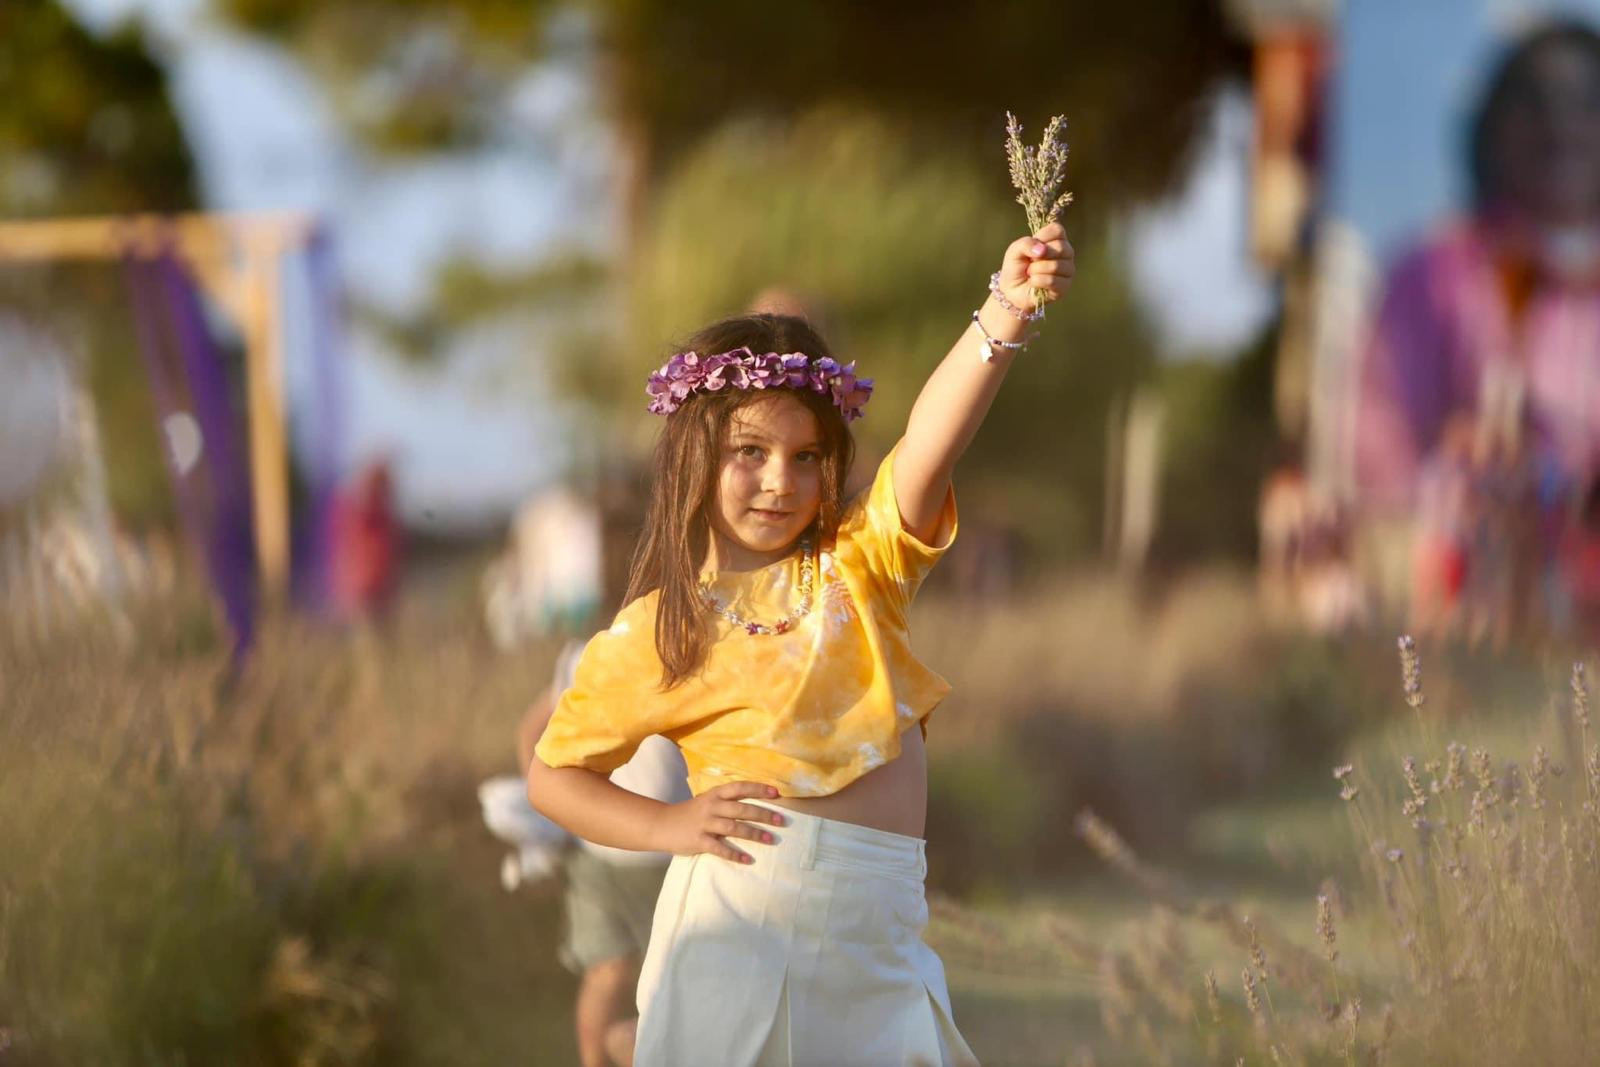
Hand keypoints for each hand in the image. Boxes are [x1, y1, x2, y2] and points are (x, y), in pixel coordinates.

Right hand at [649, 781, 787, 863]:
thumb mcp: (707, 800)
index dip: (758, 789)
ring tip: (770, 839)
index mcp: (715, 794)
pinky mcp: (698, 841)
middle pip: (741, 809)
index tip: (777, 794)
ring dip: (754, 834)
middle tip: (781, 821)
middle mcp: (711, 806)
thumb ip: (727, 801)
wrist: (661, 824)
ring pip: (733, 827)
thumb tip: (755, 801)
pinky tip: (747, 859)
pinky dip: (734, 854)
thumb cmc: (690, 813)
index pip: (740, 788)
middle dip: (763, 814)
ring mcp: (705, 824)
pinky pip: (719, 848)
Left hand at [996, 221, 1074, 311]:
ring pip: (1055, 265)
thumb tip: (1042, 250)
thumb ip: (1026, 244)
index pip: (1057, 230)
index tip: (1032, 246)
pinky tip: (1033, 282)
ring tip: (1030, 273)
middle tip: (1030, 262)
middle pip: (1060, 247)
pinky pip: (1052, 280)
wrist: (1012, 290)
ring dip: (1035, 270)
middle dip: (1038, 256)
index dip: (1042, 236)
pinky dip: (1037, 281)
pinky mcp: (1064, 286)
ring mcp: (1068, 270)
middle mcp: (1066, 253)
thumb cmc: (1016, 267)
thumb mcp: (1015, 250)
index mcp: (1056, 240)